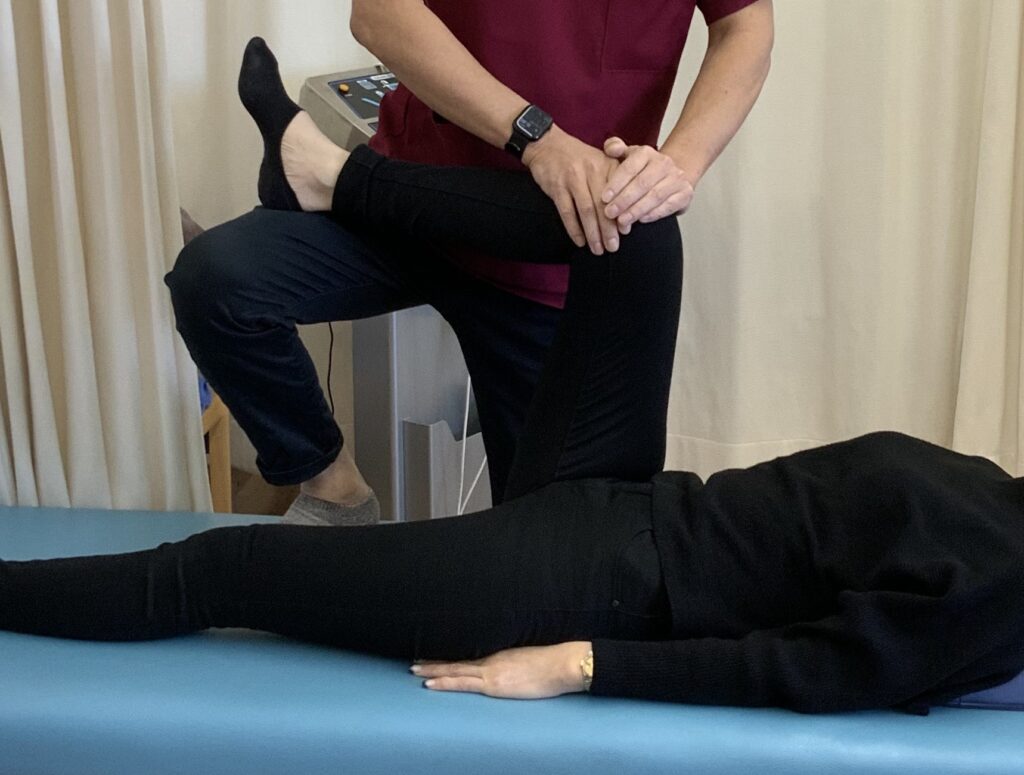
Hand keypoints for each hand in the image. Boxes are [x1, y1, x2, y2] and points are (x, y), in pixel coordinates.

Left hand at [411, 641, 591, 699]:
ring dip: (432, 670)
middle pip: (456, 659)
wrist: (560, 665)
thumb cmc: (551, 662)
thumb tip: (511, 663)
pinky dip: (444, 682)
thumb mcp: (527, 656)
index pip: (468, 654)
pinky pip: (462, 683)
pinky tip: (429, 684)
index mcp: (498, 653)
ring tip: (414, 670)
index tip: (434, 653)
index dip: (449, 654)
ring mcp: (489, 671)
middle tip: (414, 661)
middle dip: (434, 661)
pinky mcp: (492, 684)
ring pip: (453, 669)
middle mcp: (490, 659)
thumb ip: (514, 658)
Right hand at [522, 126, 622, 254]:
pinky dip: (573, 229)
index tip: (626, 232)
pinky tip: (579, 241)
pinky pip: (566, 212)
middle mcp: (592, 170)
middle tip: (613, 248)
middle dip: (609, 230)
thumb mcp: (600, 162)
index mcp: (607, 165)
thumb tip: (624, 217)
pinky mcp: (557, 186)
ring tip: (598, 249)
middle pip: (603, 205)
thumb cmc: (578, 159)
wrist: (547, 144)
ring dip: (593, 233)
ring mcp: (573, 178)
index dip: (623, 214)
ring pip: (586, 210)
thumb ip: (614, 184)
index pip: (619, 193)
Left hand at [601, 137, 694, 227]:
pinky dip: (654, 214)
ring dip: (637, 210)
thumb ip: (615, 149)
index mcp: (646, 153)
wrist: (670, 175)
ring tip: (622, 221)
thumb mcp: (627, 156)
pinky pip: (669, 205)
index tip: (604, 198)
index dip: (616, 184)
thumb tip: (610, 148)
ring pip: (655, 196)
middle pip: (642, 183)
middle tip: (609, 213)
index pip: (630, 167)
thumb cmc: (641, 169)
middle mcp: (663, 163)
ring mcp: (676, 178)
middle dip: (624, 200)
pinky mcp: (685, 193)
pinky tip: (641, 220)